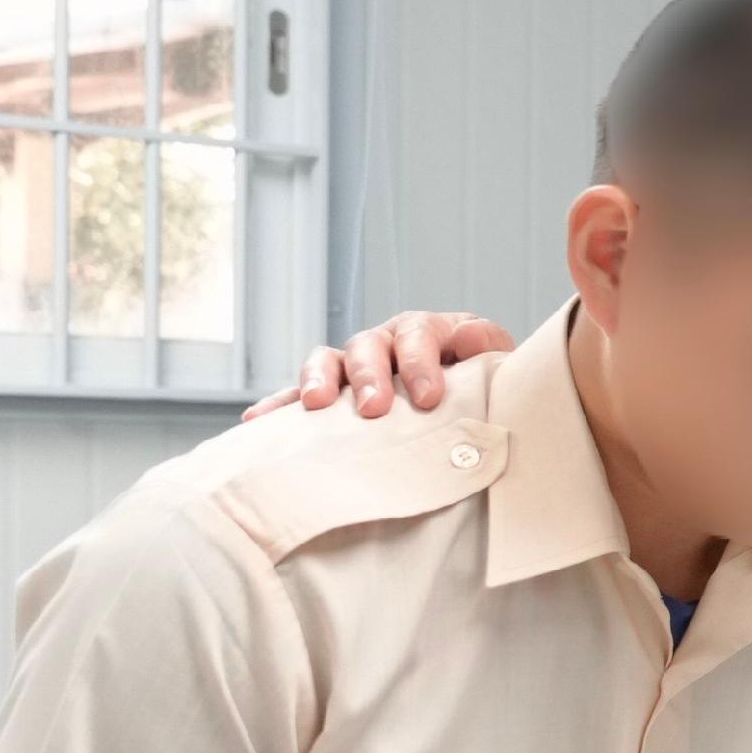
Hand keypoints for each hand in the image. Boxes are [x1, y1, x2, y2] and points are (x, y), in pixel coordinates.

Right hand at [240, 310, 510, 419]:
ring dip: (318, 380)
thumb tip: (470, 337)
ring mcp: (352, 367)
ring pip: (328, 361)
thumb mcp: (494, 364)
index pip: (417, 335)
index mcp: (425, 330)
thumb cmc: (481, 384)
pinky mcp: (330, 394)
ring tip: (316, 405)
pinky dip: (279, 406)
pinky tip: (257, 421)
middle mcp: (384, 342)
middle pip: (367, 347)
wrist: (469, 403)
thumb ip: (486, 348)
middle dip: (369, 376)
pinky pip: (297, 397)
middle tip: (374, 408)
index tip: (429, 398)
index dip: (420, 363)